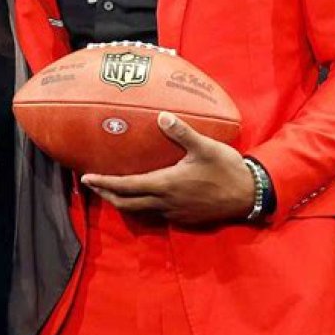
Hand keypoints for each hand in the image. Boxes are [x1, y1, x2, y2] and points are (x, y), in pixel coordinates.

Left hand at [81, 111, 255, 225]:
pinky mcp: (183, 218)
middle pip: (126, 203)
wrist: (248, 195)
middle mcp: (165, 202)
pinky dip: (140, 207)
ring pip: (139, 211)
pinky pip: (154, 214)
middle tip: (92, 185)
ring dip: (122, 202)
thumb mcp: (205, 146)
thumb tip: (162, 116)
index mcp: (166, 184)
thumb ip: (181, 132)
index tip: (87, 178)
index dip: (105, 182)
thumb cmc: (226, 168)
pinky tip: (142, 196)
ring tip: (111, 190)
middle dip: (107, 194)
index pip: (127, 185)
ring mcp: (174, 213)